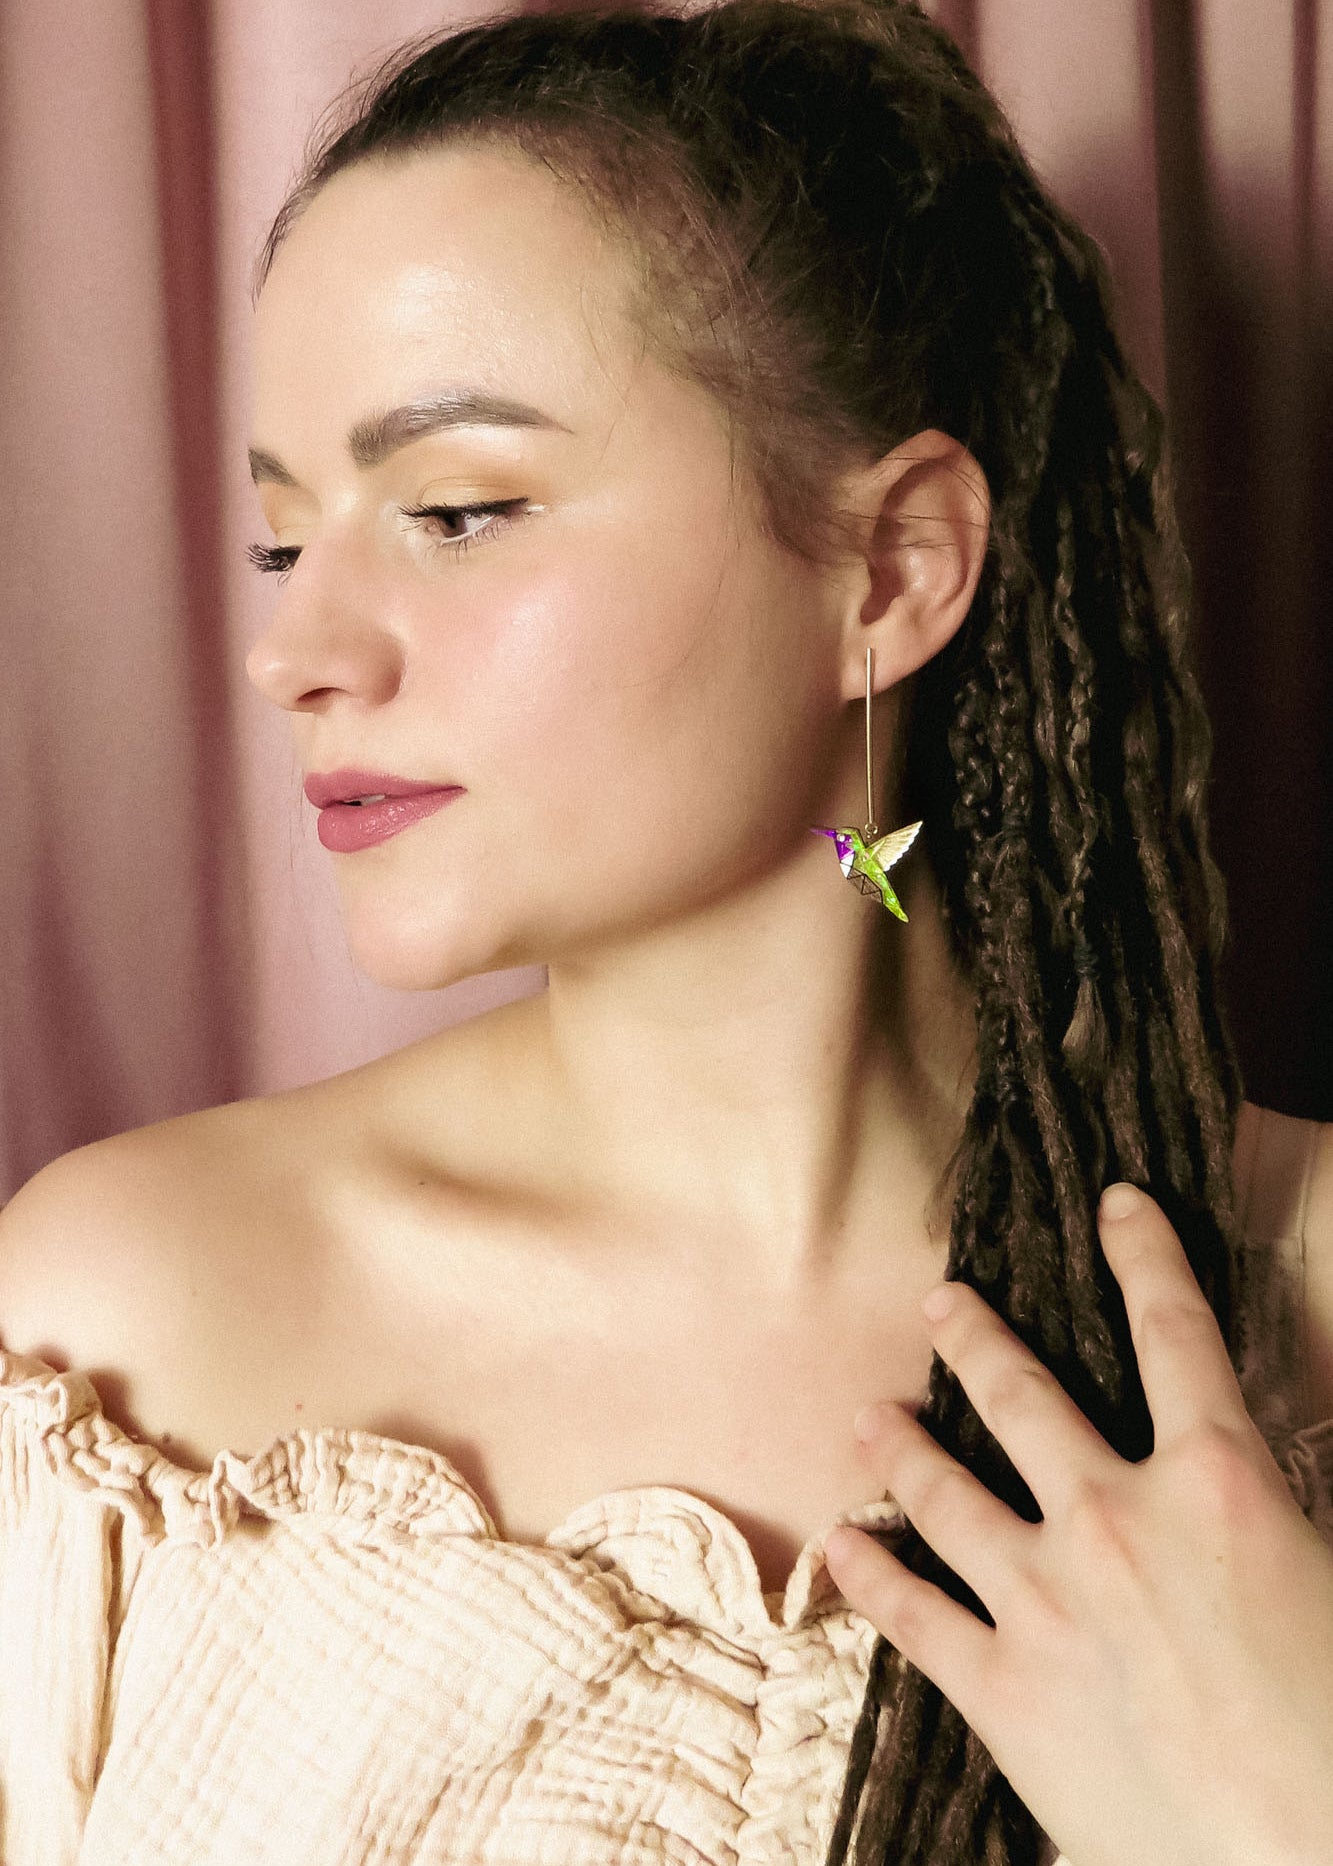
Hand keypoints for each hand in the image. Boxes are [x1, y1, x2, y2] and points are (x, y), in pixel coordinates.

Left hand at [822, 1182, 1332, 1865]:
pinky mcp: (1003, 1687)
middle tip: (942, 1301)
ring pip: (947, 1494)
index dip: (1146, 1256)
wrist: (1296, 1860)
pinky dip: (869, 1578)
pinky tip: (838, 1547)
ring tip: (870, 1413)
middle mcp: (1116, 1520)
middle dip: (977, 1339)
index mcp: (1220, 1485)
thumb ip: (1278, 1507)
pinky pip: (914, 1617)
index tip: (1115, 1202)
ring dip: (901, 1447)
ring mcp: (1046, 1601)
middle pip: (1026, 1398)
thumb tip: (1258, 1473)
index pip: (1178, 1334)